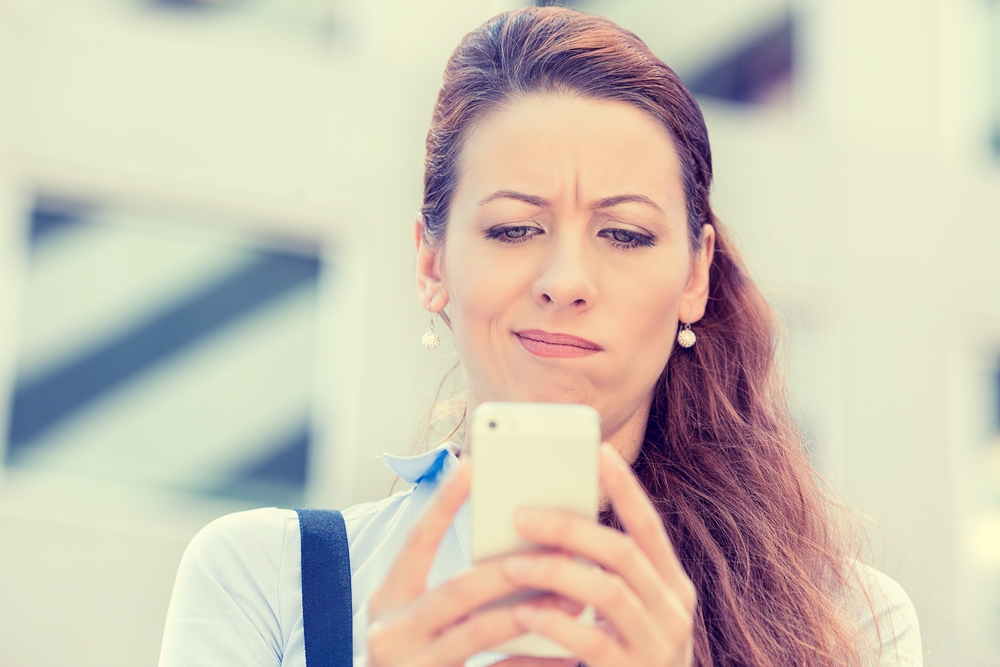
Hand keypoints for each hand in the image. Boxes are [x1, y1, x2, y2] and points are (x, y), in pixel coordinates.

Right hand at [367, 459, 578, 666]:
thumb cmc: (415, 661)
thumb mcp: (414, 622)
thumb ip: (448, 590)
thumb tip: (514, 548)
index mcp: (387, 602)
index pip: (417, 541)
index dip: (445, 503)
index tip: (475, 466)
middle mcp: (391, 633)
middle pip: (461, 589)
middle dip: (516, 567)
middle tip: (564, 550)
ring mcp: (412, 666)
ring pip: (481, 632)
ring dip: (534, 611)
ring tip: (574, 600)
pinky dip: (533, 663)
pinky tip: (567, 656)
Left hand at [500, 443, 696, 666]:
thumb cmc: (622, 660)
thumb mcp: (622, 615)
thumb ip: (601, 576)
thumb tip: (546, 528)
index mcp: (672, 586)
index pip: (650, 527)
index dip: (625, 488)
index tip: (597, 451)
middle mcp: (675, 611)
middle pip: (624, 553)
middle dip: (570, 528)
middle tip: (521, 515)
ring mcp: (659, 646)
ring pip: (608, 592)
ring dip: (555, 572)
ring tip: (510, 564)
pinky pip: (590, 642)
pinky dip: (553, 624)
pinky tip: (523, 618)